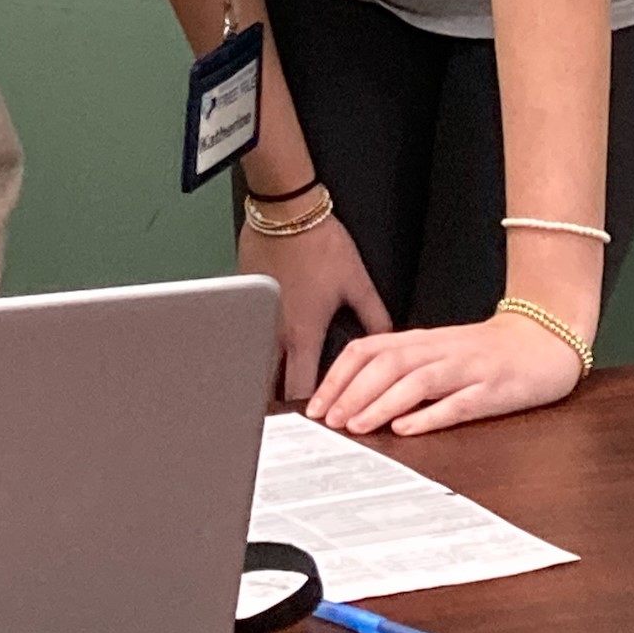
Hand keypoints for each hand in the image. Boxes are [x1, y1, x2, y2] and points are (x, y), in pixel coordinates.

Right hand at [238, 217, 391, 401]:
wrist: (285, 212)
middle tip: (297, 411)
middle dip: (284, 399)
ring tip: (281, 384)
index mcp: (304, 333)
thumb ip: (375, 317)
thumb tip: (387, 337)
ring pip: (258, 357)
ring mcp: (256, 314)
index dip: (313, 408)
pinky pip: (251, 329)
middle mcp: (276, 330)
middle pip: (272, 381)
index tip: (321, 420)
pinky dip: (260, 342)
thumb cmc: (318, 243)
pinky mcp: (246, 296)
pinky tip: (271, 340)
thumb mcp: (358, 283)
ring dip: (268, 374)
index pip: (303, 387)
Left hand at [305, 310, 586, 436]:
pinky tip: (406, 429)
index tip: (316, 405)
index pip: (366, 350)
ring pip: (415, 382)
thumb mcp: (435, 351)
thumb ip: (400, 366)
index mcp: (418, 340)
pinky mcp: (493, 389)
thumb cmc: (483, 351)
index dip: (338, 377)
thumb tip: (354, 393)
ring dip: (380, 404)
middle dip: (352, 393)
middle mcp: (437, 350)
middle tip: (329, 420)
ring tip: (356, 425)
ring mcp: (465, 369)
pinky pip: (457, 402)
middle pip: (385, 365)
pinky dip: (429, 416)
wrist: (543, 341)